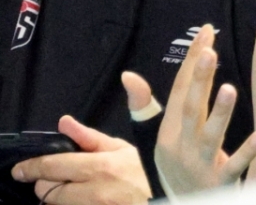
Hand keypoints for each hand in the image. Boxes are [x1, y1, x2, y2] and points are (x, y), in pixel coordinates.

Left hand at [10, 116, 150, 204]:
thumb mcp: (125, 147)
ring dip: (58, 197)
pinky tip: (83, 197)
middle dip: (46, 183)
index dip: (31, 168)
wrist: (171, 197)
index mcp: (100, 167)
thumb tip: (64, 122)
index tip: (19, 170)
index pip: (53, 168)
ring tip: (72, 187)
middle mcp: (94, 192)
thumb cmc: (152, 168)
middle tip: (53, 176)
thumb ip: (91, 136)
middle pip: (48, 192)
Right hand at [153, 24, 255, 195]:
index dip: (192, 59)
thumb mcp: (157, 138)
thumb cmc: (174, 166)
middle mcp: (182, 145)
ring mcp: (200, 164)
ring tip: (229, 89)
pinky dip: (246, 153)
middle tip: (210, 53)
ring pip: (210, 136)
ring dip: (219, 113)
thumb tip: (128, 75)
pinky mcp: (218, 182)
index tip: (206, 31)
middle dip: (199, 80)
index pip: (181, 89)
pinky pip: (232, 167)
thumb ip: (145, 105)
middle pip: (190, 108)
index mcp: (169, 131)